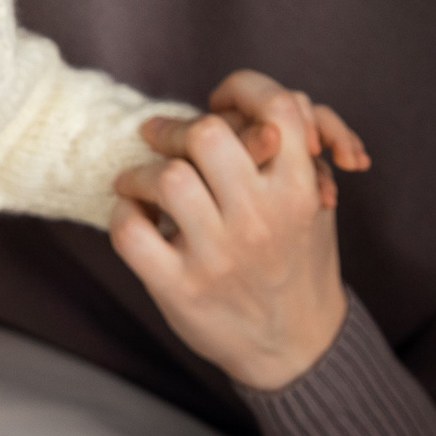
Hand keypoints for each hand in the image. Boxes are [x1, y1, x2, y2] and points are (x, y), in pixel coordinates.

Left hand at [107, 71, 370, 391]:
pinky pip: (130, 231)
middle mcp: (261, 219)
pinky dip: (122, 214)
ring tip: (139, 182)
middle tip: (159, 137)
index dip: (243, 88)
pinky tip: (133, 216)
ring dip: (142, 172)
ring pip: (166, 177)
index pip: (278, 107)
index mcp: (298, 191)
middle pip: (207, 134)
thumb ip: (294, 150)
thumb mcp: (314, 203)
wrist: (297, 347)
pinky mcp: (181, 288)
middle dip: (176, 128)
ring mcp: (220, 255)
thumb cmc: (297, 260)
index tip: (217, 99)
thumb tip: (260, 98)